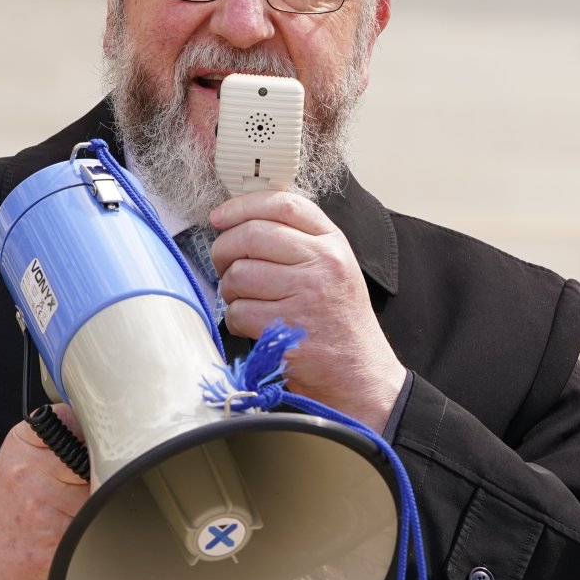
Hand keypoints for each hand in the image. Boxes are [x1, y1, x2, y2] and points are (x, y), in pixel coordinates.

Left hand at [210, 191, 406, 431]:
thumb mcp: (334, 269)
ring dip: (230, 290)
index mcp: (333, 243)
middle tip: (223, 264)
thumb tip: (241, 224)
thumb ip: (299, 242)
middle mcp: (322, 262)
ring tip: (246, 301)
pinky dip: (235, 320)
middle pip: (251, 235)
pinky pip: (237, 311)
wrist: (359, 375)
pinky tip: (253, 325)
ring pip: (239, 274)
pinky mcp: (286, 326)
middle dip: (224, 250)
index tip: (220, 216)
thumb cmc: (338, 322)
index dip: (242, 206)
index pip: (283, 204)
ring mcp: (305, 293)